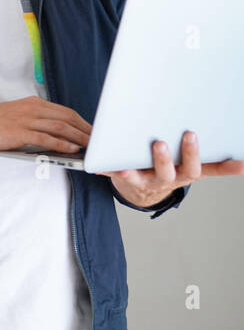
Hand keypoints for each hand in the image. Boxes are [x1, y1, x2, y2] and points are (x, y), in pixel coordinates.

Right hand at [0, 96, 91, 154]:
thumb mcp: (12, 119)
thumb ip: (31, 124)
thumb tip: (51, 138)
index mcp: (31, 103)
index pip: (65, 111)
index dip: (83, 122)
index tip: (93, 133)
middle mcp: (31, 108)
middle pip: (68, 117)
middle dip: (87, 130)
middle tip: (101, 142)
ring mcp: (25, 119)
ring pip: (61, 127)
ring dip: (80, 138)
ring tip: (92, 148)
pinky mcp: (18, 131)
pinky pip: (46, 137)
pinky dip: (62, 144)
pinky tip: (72, 150)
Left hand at [102, 131, 243, 206]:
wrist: (142, 191)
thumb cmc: (170, 169)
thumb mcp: (192, 166)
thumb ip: (216, 163)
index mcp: (185, 173)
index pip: (201, 169)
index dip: (214, 164)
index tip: (236, 159)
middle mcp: (166, 178)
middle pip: (173, 172)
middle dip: (177, 156)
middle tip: (180, 138)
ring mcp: (145, 179)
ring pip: (142, 175)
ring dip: (139, 165)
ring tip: (139, 150)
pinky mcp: (124, 178)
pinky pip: (114, 174)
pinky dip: (107, 169)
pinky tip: (100, 165)